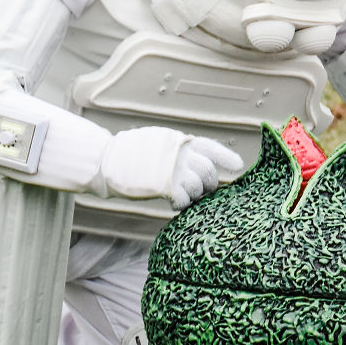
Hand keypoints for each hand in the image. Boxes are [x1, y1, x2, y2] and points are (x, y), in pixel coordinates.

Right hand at [100, 129, 242, 203]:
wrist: (106, 160)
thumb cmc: (130, 153)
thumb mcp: (158, 141)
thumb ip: (179, 150)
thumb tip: (199, 166)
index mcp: (180, 140)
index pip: (210, 148)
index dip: (226, 157)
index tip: (239, 166)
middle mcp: (180, 153)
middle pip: (207, 172)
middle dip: (209, 184)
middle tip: (203, 191)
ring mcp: (173, 170)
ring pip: (198, 187)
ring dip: (195, 195)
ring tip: (184, 196)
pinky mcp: (164, 186)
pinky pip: (183, 200)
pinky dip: (182, 205)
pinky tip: (174, 204)